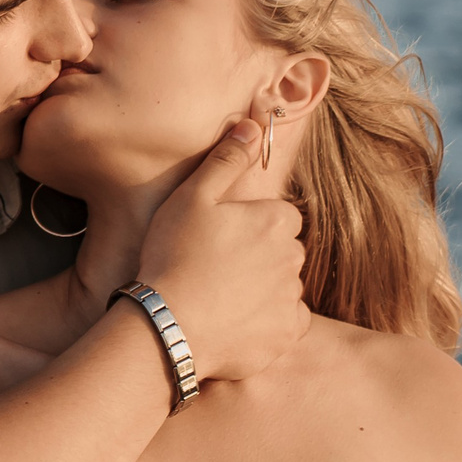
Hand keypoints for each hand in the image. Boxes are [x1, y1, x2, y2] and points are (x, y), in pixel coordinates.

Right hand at [135, 122, 309, 383]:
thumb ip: (226, 159)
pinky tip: (234, 323)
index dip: (252, 226)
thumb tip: (254, 126)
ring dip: (262, 291)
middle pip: (285, 252)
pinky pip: (284, 325)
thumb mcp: (192, 197)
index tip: (222, 239)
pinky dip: (266, 324)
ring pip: (284, 288)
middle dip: (261, 258)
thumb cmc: (174, 255)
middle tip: (217, 270)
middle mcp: (294, 258)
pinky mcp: (284, 336)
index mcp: (278, 220)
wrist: (168, 325)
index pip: (281, 216)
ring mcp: (291, 299)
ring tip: (220, 299)